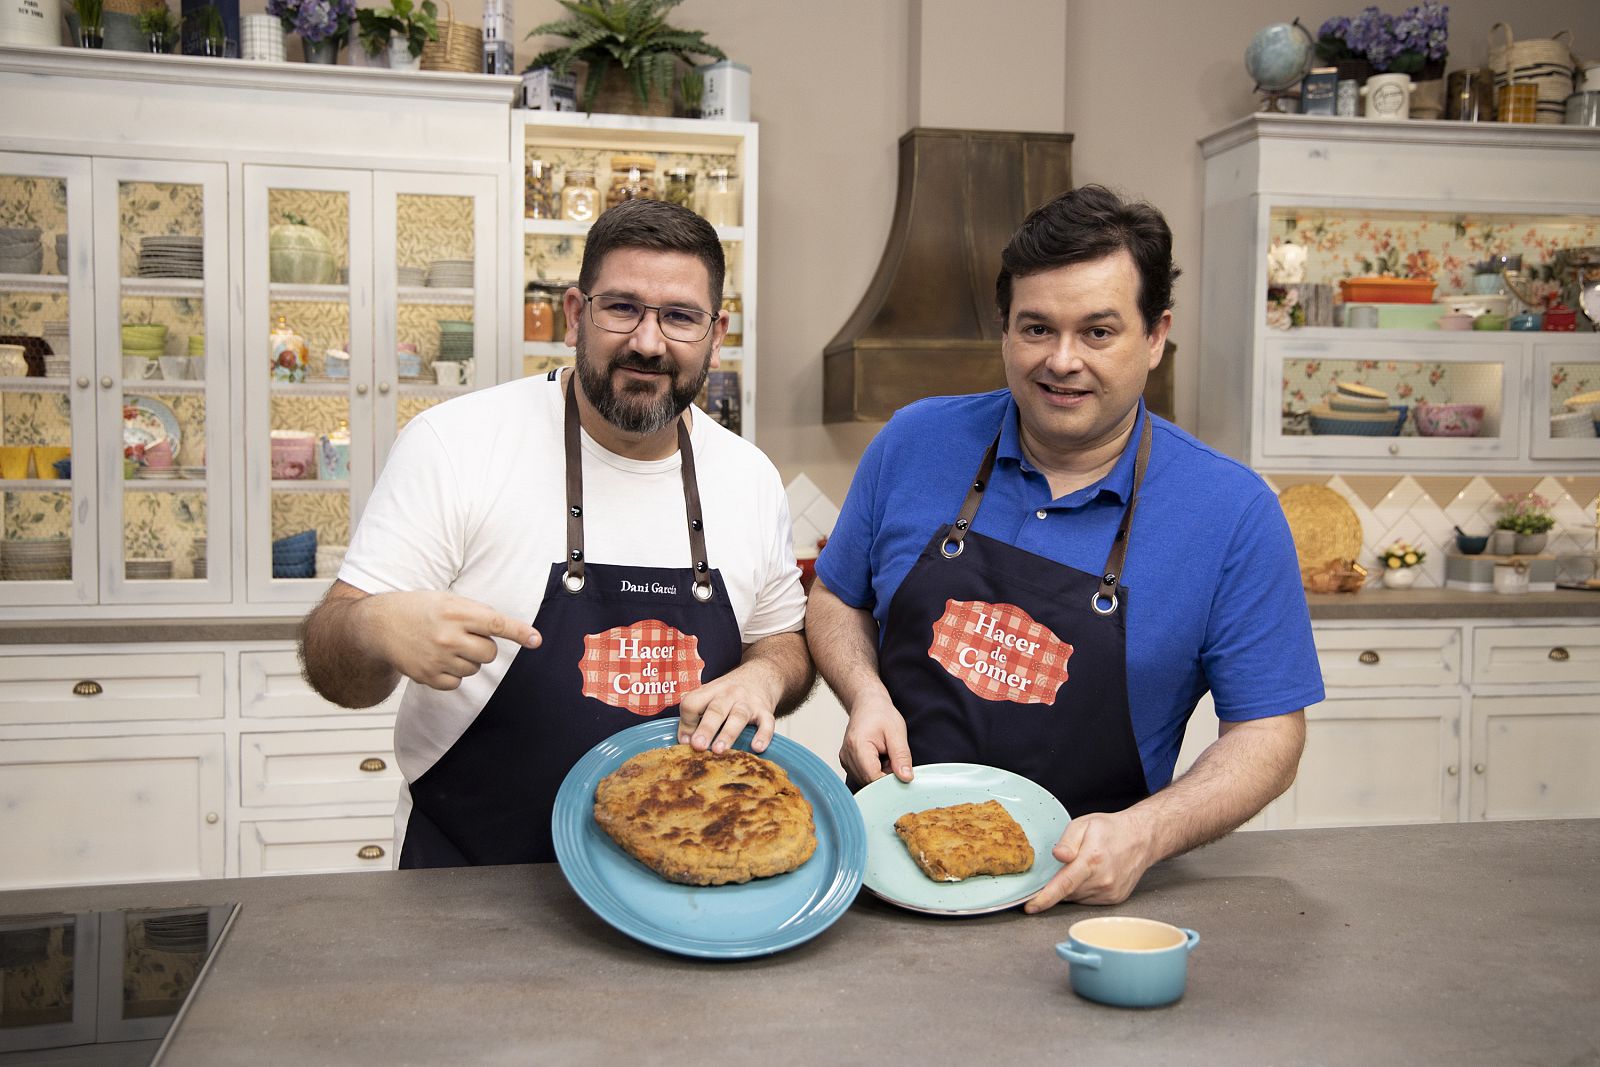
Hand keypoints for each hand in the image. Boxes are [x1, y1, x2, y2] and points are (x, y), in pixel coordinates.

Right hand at [362, 590, 538, 691]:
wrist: (378, 625)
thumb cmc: (418, 608)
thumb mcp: (447, 599)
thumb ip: (475, 613)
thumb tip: (506, 630)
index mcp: (455, 611)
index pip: (496, 623)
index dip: (519, 632)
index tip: (536, 640)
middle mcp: (448, 636)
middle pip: (490, 653)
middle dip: (484, 646)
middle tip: (465, 637)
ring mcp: (437, 658)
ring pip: (475, 668)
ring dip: (468, 659)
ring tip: (445, 645)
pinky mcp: (428, 677)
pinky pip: (458, 682)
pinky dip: (453, 674)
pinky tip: (437, 659)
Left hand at [678, 665, 779, 754]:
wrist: (761, 674)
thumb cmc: (730, 693)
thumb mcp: (711, 695)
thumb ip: (696, 715)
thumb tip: (685, 741)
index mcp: (710, 691)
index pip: (692, 702)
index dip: (686, 721)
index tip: (685, 741)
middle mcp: (728, 694)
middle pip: (715, 710)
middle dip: (706, 728)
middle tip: (698, 745)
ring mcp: (748, 702)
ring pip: (738, 717)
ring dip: (728, 734)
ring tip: (719, 750)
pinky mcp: (765, 710)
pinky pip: (767, 722)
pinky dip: (763, 735)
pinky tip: (757, 747)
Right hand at [838, 690, 912, 785]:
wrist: (867, 705)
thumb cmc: (880, 714)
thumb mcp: (897, 733)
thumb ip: (901, 757)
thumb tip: (906, 778)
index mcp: (858, 746)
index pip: (873, 777)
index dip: (889, 780)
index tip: (902, 773)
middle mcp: (847, 755)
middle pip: (869, 781)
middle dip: (886, 776)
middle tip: (894, 759)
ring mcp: (845, 760)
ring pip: (866, 780)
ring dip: (880, 774)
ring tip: (886, 756)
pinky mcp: (847, 763)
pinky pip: (863, 776)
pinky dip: (875, 771)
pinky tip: (879, 758)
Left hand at [1024, 810, 1157, 910]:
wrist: (1141, 838)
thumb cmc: (1110, 829)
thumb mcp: (1084, 824)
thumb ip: (1067, 840)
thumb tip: (1058, 856)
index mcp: (1092, 860)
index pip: (1064, 884)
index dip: (1045, 898)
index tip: (1030, 907)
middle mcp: (1102, 880)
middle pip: (1067, 892)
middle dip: (1058, 884)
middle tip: (1064, 866)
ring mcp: (1110, 892)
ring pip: (1077, 898)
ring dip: (1071, 887)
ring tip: (1083, 866)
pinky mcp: (1114, 899)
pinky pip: (1088, 900)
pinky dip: (1083, 891)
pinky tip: (1091, 875)